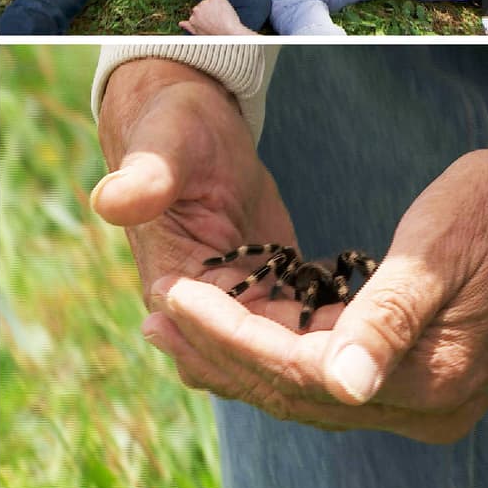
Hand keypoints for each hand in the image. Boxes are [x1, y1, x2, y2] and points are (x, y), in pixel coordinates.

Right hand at [92, 58, 368, 429]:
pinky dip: (330, 334)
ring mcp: (233, 302)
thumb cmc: (173, 126)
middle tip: (366, 366)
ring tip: (379, 357)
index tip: (320, 355)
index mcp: (169, 281)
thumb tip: (108, 202)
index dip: (263, 349)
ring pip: (278, 352)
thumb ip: (145, 178)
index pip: (215, 337)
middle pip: (250, 358)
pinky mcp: (264, 290)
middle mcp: (198, 306)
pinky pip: (297, 327)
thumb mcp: (164, 147)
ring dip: (322, 357)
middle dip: (303, 367)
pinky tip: (378, 333)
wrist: (191, 121)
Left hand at [138, 145, 487, 441]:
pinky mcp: (412, 372)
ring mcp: (418, 394)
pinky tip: (238, 326)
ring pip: (304, 388)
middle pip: (293, 390)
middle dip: (218, 353)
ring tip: (175, 326)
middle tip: (153, 321)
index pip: (298, 370)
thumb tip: (339, 384)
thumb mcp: (439, 254)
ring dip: (238, 356)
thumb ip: (386, 321)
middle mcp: (420, 402)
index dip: (229, 335)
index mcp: (425, 377)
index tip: (173, 295)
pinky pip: (325, 374)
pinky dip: (275, 351)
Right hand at [179, 0, 254, 34]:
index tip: (212, 22)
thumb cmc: (216, 36)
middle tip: (218, 19)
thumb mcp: (200, 34)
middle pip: (202, 6)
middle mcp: (196, 9)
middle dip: (209, 10)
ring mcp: (205, 2)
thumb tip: (181, 23)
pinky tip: (224, 10)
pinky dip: (221, 1)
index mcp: (192, 19)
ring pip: (210, 1)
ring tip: (222, 16)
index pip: (197, 13)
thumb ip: (189, 27)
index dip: (206, 17)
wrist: (230, 32)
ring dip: (215, 6)